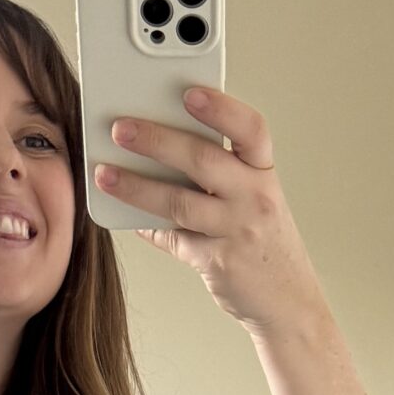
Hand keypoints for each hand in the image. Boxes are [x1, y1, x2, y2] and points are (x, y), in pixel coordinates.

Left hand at [94, 85, 325, 335]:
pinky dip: (145, 227)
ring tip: (105, 174)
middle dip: (157, 140)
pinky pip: (173, 239)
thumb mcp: (252, 201)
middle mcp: (255, 197)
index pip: (251, 129)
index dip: (222, 108)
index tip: (189, 93)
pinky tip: (123, 216)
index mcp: (263, 173)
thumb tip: (158, 153)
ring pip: (180, 202)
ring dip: (137, 186)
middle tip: (120, 129)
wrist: (289, 301)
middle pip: (204, 159)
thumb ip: (216, 177)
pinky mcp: (219, 262)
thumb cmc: (263, 242)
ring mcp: (237, 231)